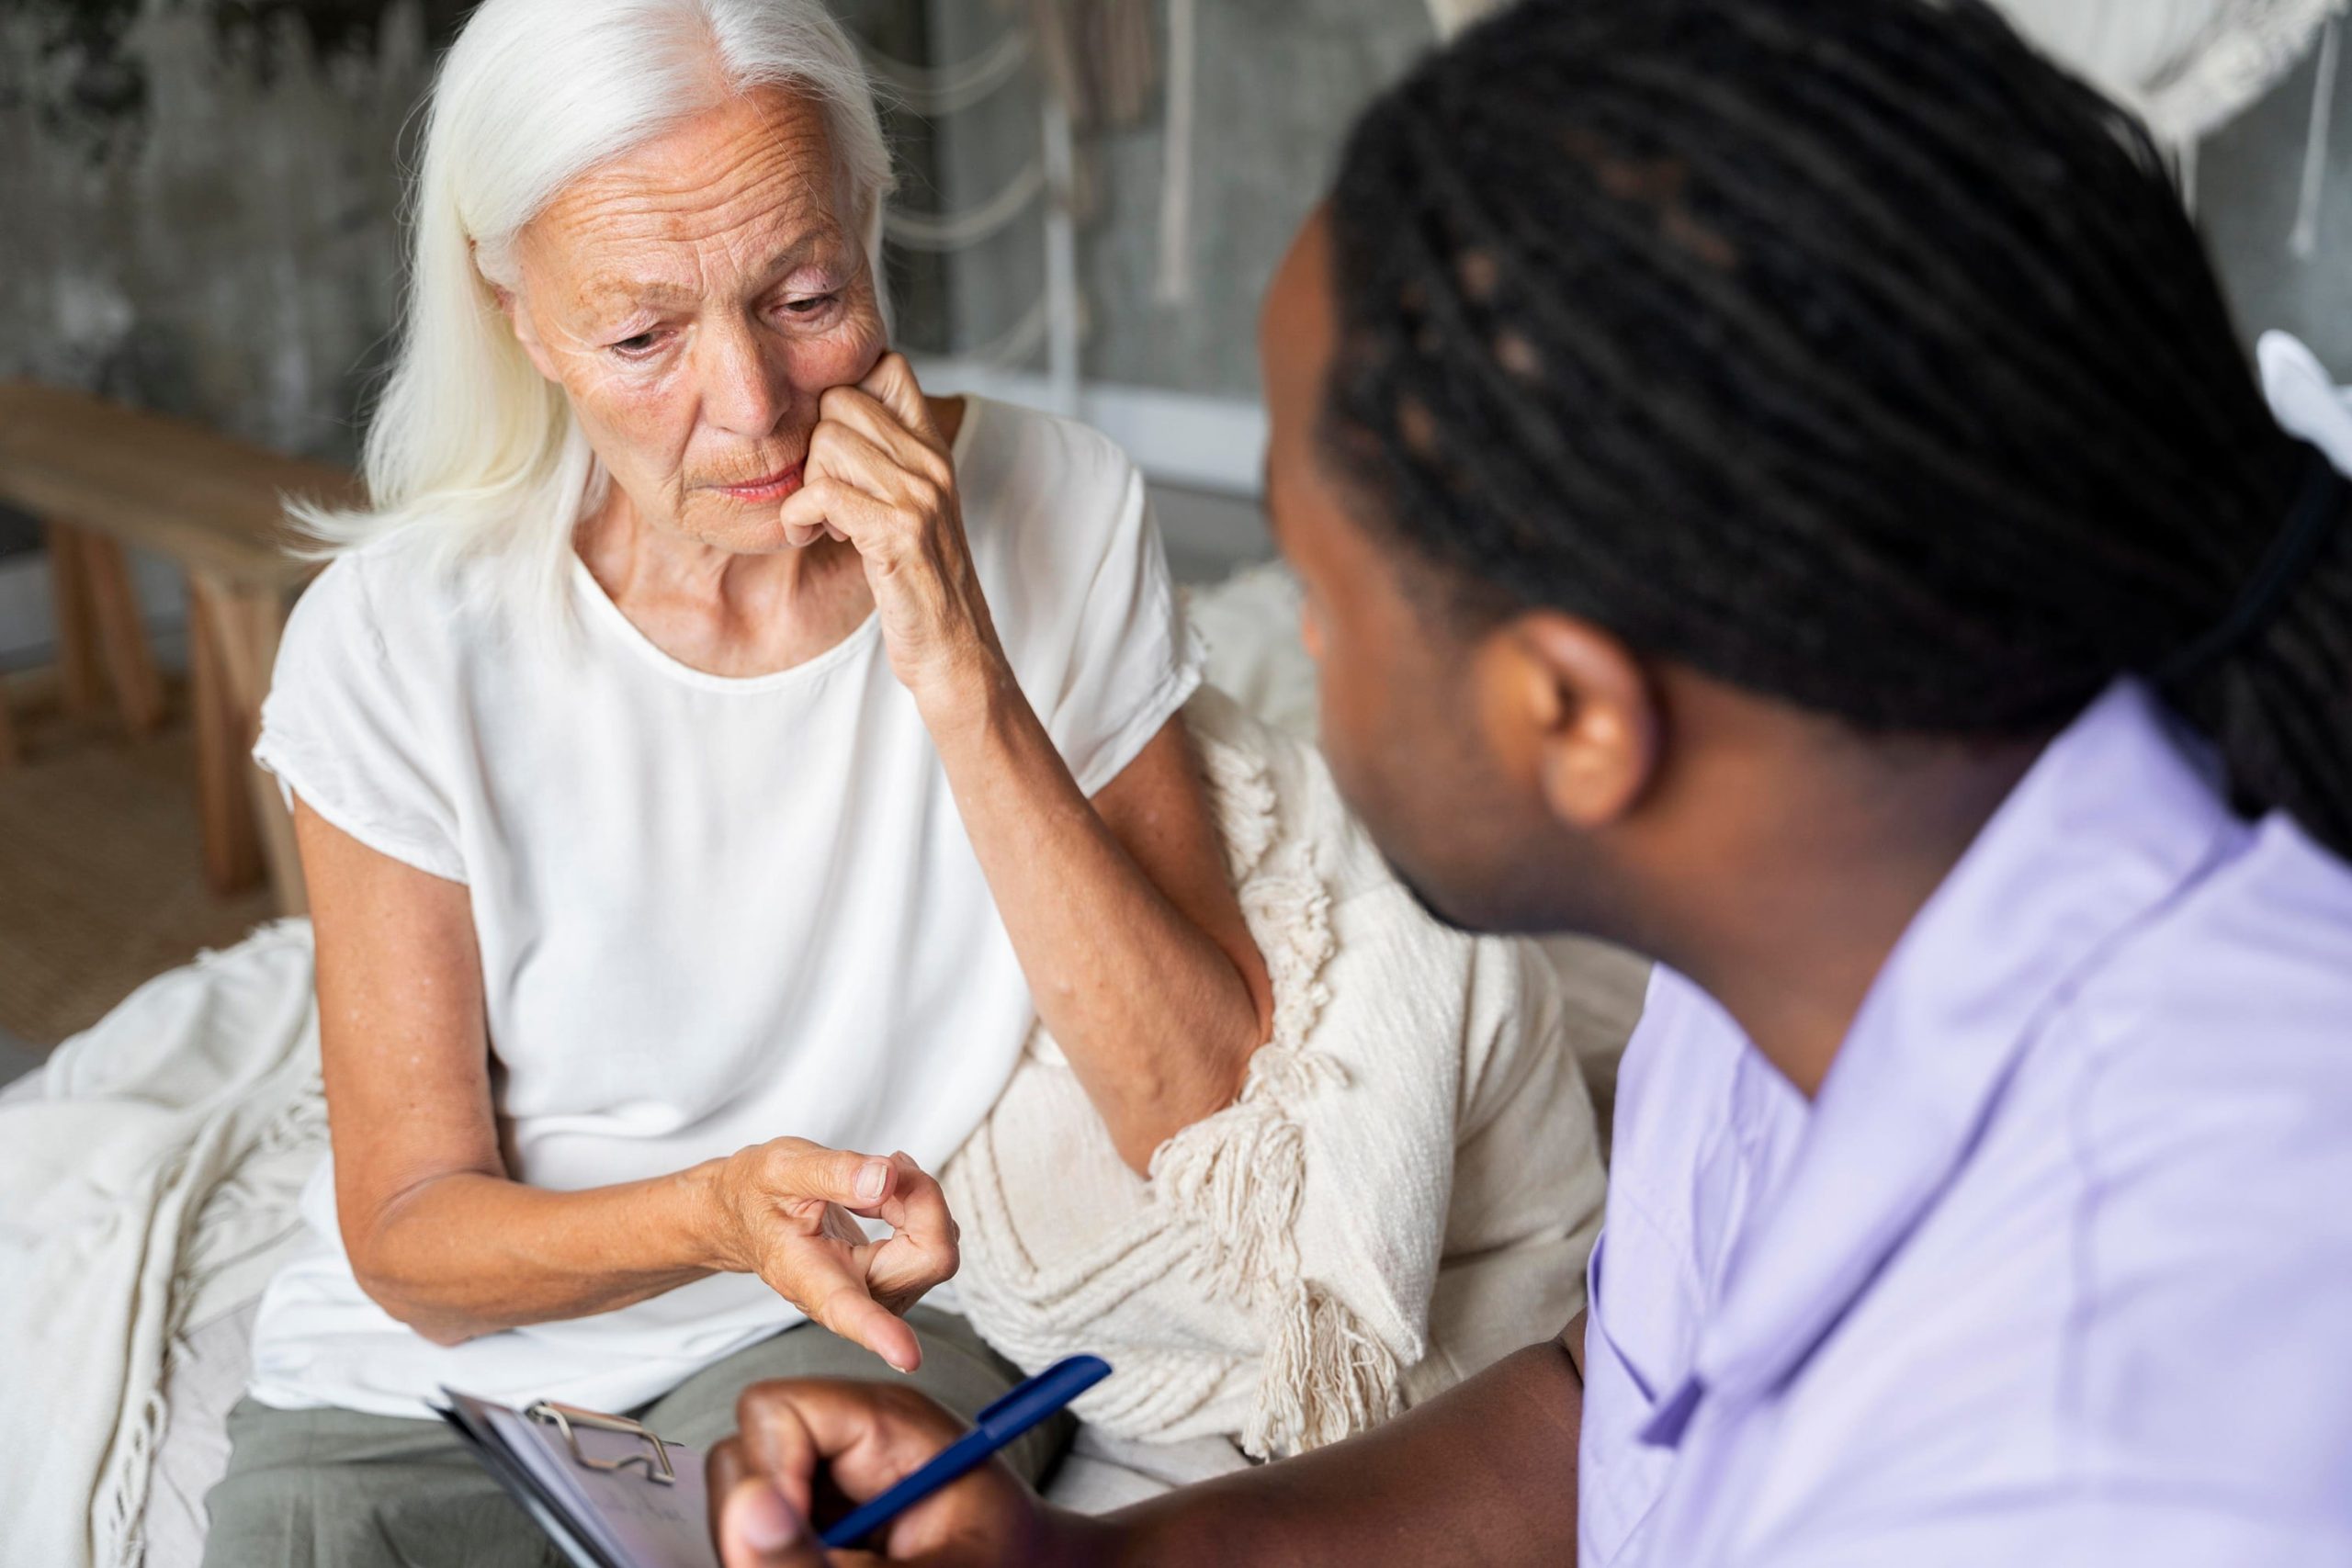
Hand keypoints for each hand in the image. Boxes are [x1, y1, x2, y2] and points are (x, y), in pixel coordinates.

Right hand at [704, 1141, 958, 1372]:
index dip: (878, 1332)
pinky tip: (886, 1192)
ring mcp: (876, 1296)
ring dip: (920, 1203)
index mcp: (807, 1275)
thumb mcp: (782, 1169)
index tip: (908, 1359)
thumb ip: (834, 1173)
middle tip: (886, 1166)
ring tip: (875, 1178)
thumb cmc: (758, 1194)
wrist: (745, 1215)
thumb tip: (885, 1180)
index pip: (846, 1308)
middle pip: (928, 1260)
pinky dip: (921, 1209)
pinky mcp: (893, 1284)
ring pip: (937, 1251)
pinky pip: (934, 1245)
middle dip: (921, 1201)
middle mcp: (847, 1296)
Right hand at [707, 1380, 1097, 1567]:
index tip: (795, 1544)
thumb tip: (747, 1511)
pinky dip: (783, 1558)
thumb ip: (823, 1556)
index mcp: (884, 1423)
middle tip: (823, 1567)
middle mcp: (848, 1444)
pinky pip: (768, 1538)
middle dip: (759, 1524)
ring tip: (850, 1566)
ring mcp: (832, 1485)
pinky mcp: (826, 1523)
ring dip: (772, 1550)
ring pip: (745, 1509)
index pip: (772, 1411)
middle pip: (743, 1458)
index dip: (765, 1476)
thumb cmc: (1010, 1562)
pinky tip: (835, 1567)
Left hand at [778, 353, 1006, 708]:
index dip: (844, 390)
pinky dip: (799, 516)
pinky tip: (809, 537)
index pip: (888, 367)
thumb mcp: (912, 509)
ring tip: (822, 521)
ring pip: (826, 443)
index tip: (833, 445)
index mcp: (934, 449)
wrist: (957, 653)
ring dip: (806, 486)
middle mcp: (932, 462)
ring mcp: (919, 495)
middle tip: (823, 493)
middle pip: (839, 401)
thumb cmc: (922, 585)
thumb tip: (827, 419)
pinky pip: (822, 493)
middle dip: (814, 447)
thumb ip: (886, 461)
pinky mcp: (899, 532)